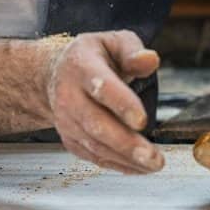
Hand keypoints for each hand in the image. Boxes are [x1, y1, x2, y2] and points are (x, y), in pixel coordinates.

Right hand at [45, 30, 164, 173]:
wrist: (56, 75)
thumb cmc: (92, 58)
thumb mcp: (113, 42)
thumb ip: (132, 51)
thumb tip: (150, 60)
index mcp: (82, 67)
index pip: (101, 87)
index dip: (121, 104)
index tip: (142, 119)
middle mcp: (69, 96)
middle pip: (97, 124)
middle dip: (126, 143)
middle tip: (152, 156)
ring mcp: (68, 121)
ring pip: (95, 145)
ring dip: (125, 158)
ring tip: (153, 164)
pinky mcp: (71, 139)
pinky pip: (94, 156)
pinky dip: (118, 165)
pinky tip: (139, 167)